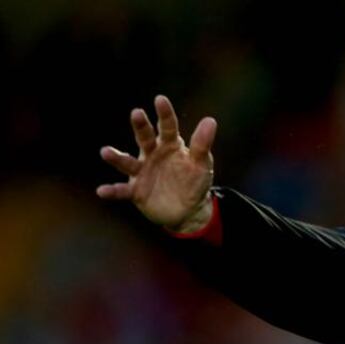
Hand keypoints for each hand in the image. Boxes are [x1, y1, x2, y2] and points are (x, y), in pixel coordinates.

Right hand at [97, 95, 218, 232]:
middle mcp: (152, 155)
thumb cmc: (194, 182)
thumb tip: (210, 120)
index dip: (165, 114)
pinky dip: (112, 191)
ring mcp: (142, 172)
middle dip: (141, 127)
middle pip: (145, 138)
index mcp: (170, 145)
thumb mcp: (202, 164)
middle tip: (137, 113)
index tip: (160, 100)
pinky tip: (102, 191)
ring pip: (128, 162)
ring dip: (116, 158)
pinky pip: (122, 190)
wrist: (188, 210)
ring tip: (105, 152)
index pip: (168, 127)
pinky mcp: (136, 191)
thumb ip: (202, 145)